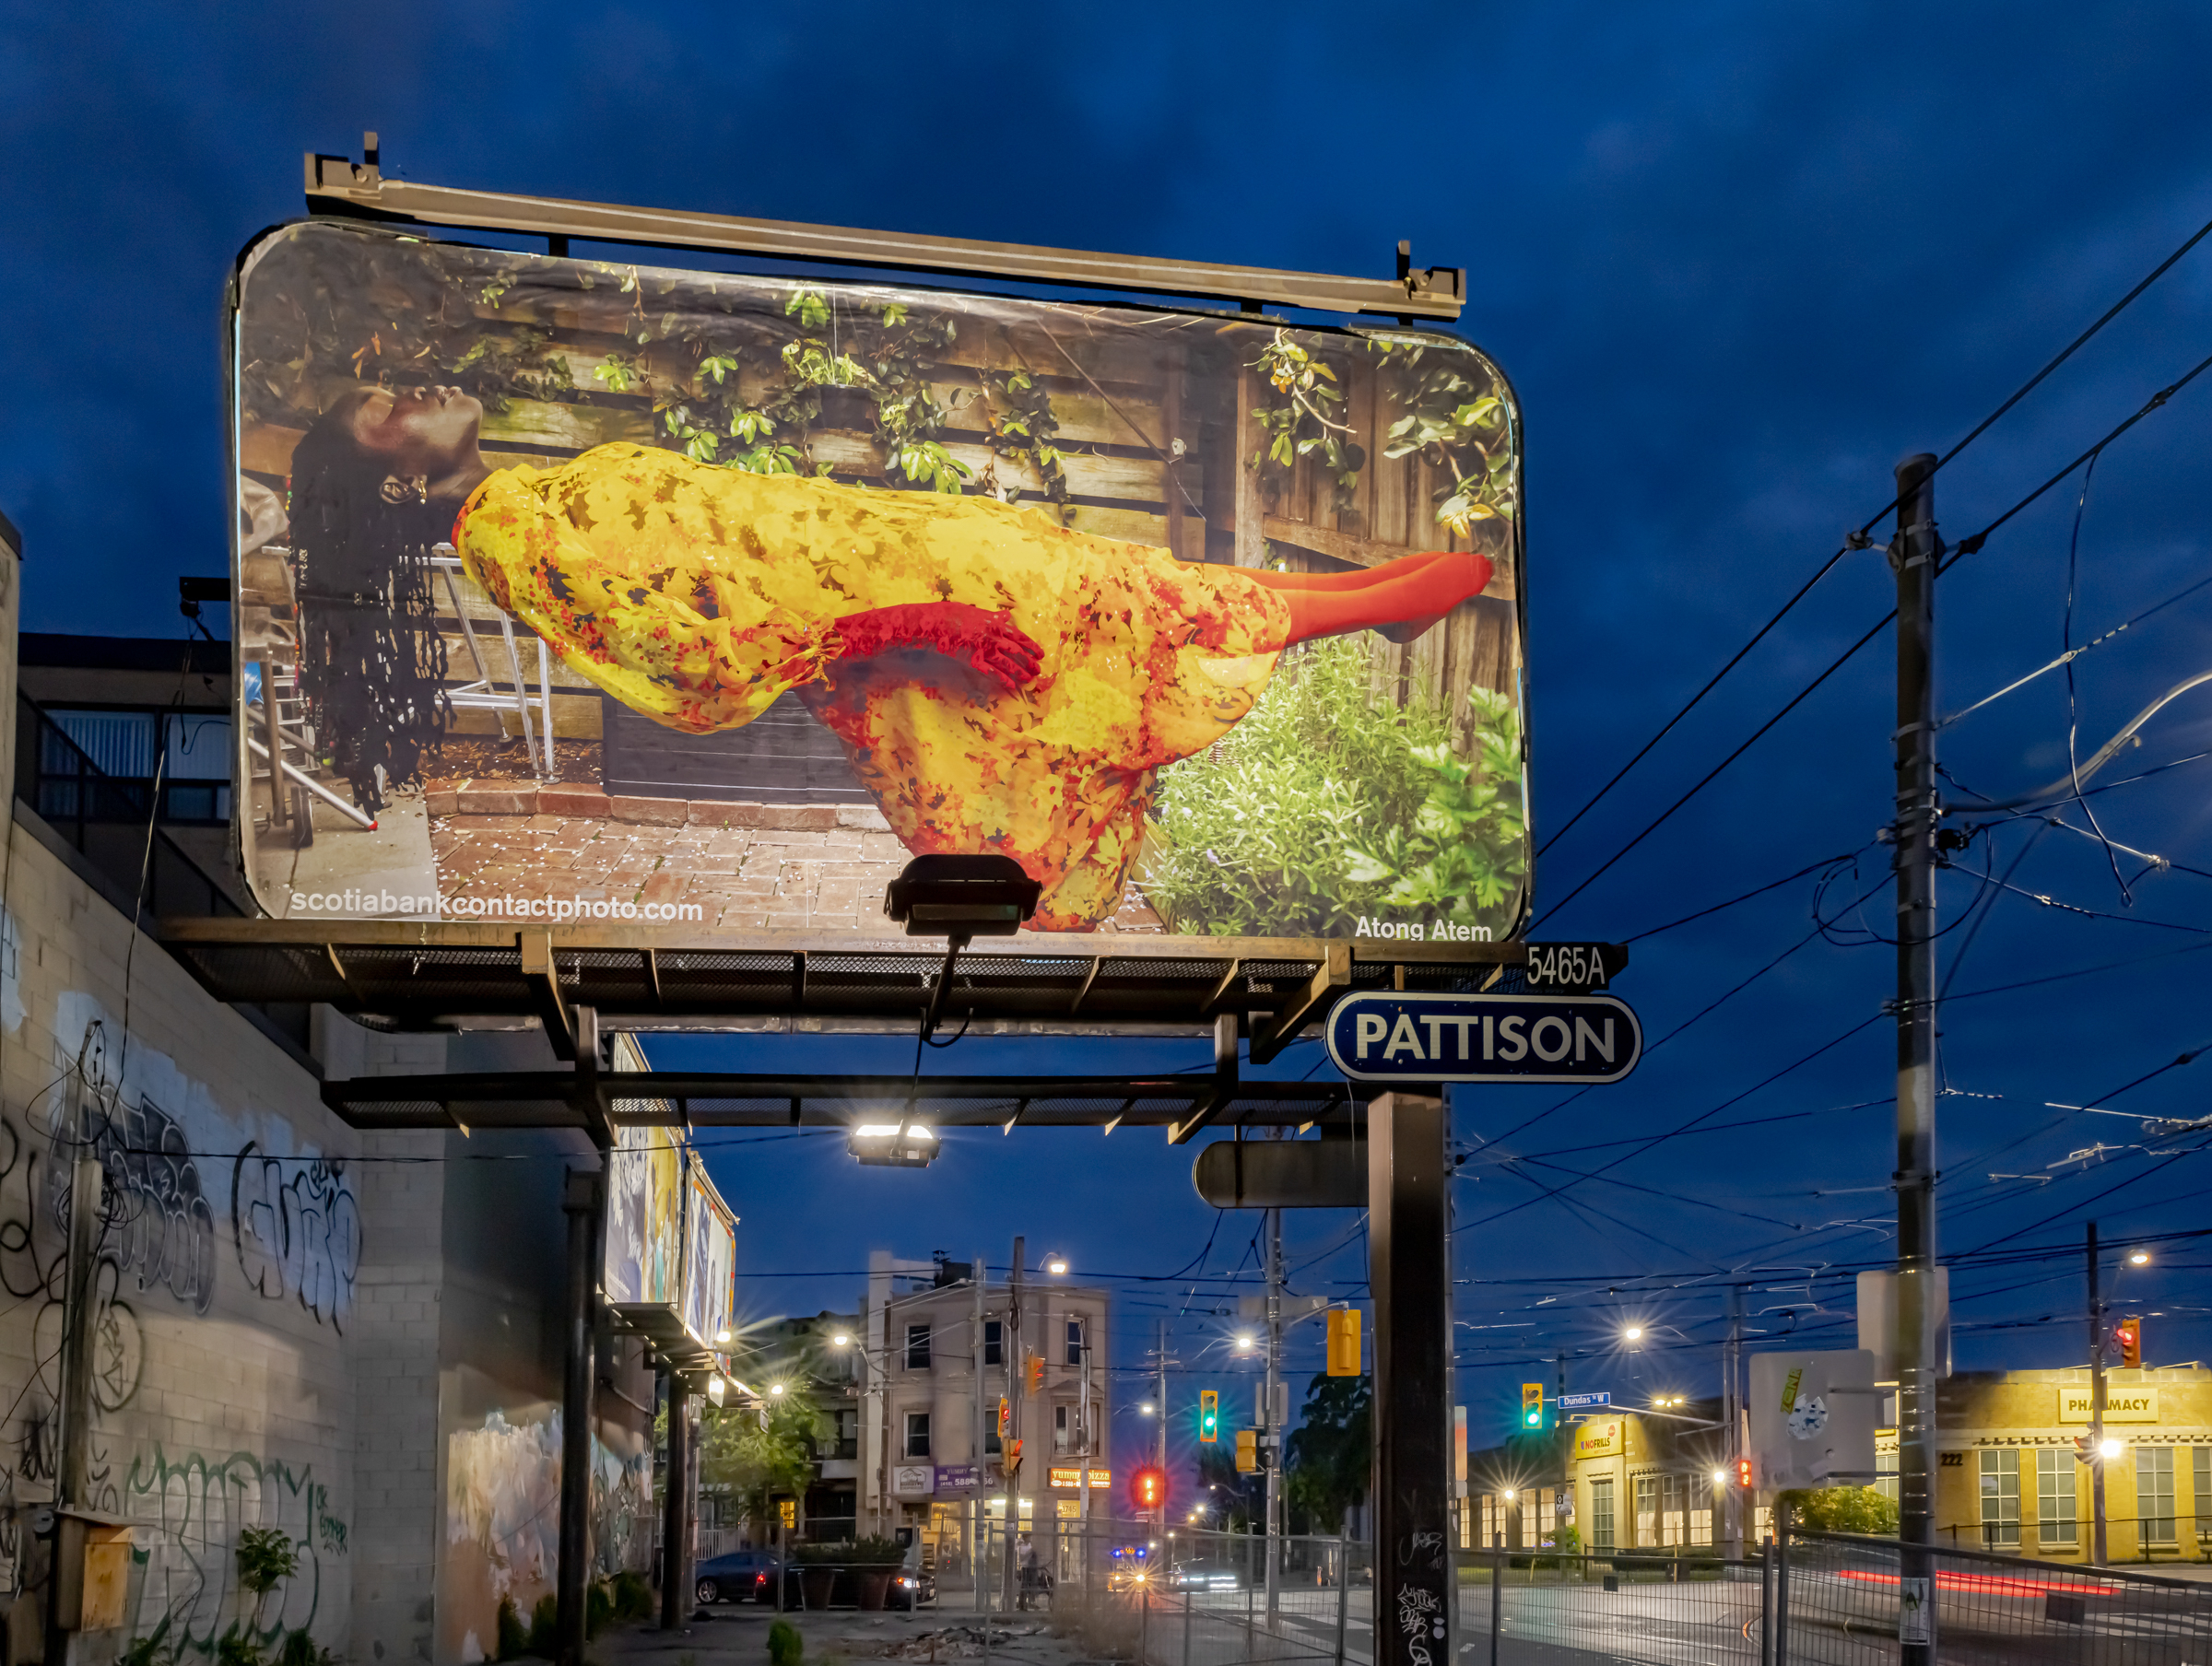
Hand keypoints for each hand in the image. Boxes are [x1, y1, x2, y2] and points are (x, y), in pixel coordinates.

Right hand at [833, 601, 1043, 693]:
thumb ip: (990, 615)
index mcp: (990, 621)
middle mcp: (990, 633)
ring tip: (1031, 678)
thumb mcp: (971, 610)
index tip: (1040, 651)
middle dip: (1029, 659)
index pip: (1016, 633)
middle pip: (1014, 648)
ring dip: (1020, 670)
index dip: (1029, 643)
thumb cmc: (946, 615)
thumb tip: (1007, 616)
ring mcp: (981, 646)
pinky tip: (1013, 686)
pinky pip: (991, 671)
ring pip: (1007, 660)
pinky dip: (1003, 678)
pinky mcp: (971, 658)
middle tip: (1040, 669)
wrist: (929, 623)